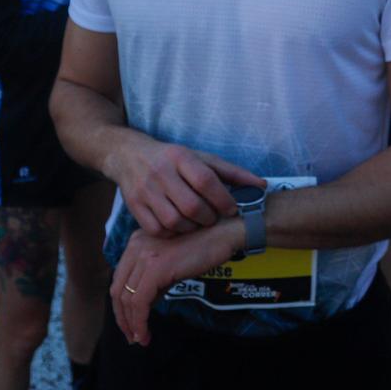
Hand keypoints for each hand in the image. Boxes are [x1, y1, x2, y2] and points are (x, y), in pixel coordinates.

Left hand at [111, 221, 243, 346]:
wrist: (223, 235)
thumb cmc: (202, 249)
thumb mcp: (170, 264)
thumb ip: (154, 281)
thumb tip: (143, 308)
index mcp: (136, 243)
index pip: (119, 280)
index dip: (121, 307)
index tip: (130, 326)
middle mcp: (135, 246)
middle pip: (117, 289)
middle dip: (123, 318)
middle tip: (133, 338)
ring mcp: (144, 256)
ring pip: (127, 298)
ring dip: (131, 324)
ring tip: (141, 340)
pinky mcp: (156, 268)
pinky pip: (140, 301)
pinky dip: (139, 322)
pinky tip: (145, 334)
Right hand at [113, 137, 262, 237]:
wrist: (128, 156)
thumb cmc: (173, 159)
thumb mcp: (200, 158)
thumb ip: (231, 172)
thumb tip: (261, 186)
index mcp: (180, 157)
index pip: (205, 181)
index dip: (222, 199)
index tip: (231, 209)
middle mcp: (161, 173)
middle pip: (191, 206)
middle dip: (209, 218)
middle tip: (214, 218)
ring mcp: (145, 191)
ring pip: (174, 221)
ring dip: (192, 228)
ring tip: (198, 223)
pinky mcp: (134, 206)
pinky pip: (157, 230)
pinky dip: (172, 233)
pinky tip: (180, 226)